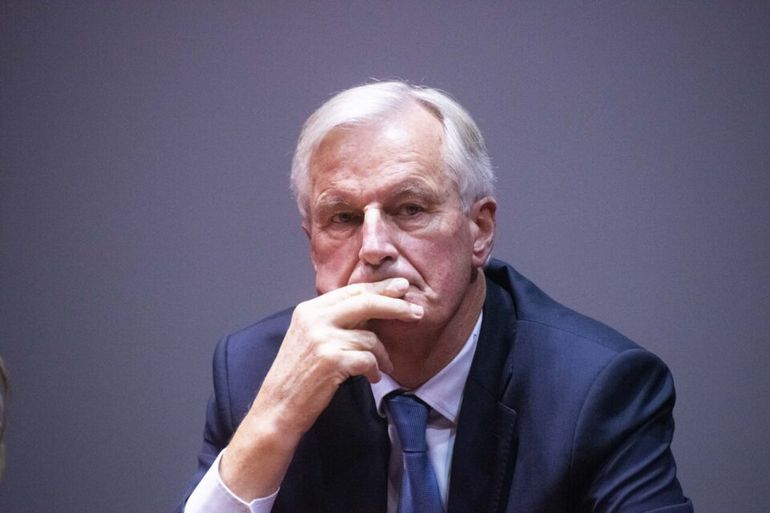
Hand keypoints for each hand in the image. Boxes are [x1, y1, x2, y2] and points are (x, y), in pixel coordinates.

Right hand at [220, 277, 422, 499]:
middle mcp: (314, 319)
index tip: (401, 288)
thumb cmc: (297, 375)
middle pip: (365, 302)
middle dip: (395, 306)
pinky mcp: (332, 360)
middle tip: (415, 312)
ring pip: (370, 337)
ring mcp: (323, 339)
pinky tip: (373, 376)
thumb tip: (372, 308)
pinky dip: (375, 369)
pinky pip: (368, 359)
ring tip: (383, 365)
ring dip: (382, 354)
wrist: (278, 407)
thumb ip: (334, 320)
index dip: (379, 289)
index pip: (351, 291)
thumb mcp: (309, 337)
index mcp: (309, 309)